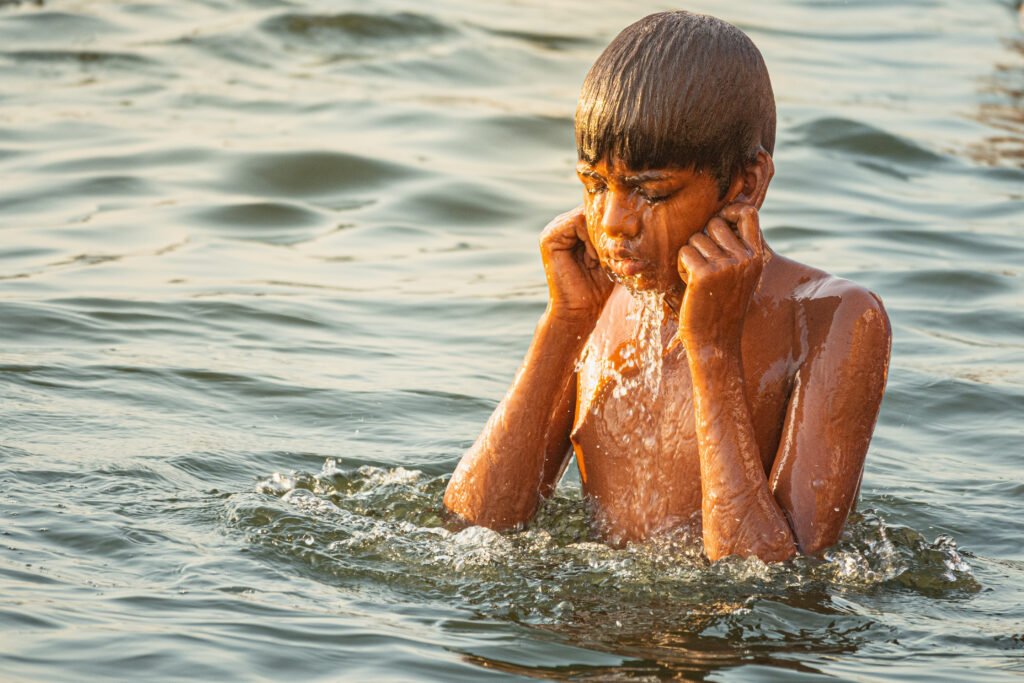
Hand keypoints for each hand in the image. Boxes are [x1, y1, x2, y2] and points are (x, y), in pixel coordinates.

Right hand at [539, 205, 613, 326]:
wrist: (580, 311)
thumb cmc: (598, 286)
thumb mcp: (610, 255)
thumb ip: (613, 235)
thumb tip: (632, 215)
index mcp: (575, 228)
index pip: (597, 211)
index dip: (613, 226)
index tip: (622, 249)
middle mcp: (562, 225)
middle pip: (592, 211)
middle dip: (607, 232)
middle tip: (616, 255)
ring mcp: (553, 230)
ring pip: (586, 215)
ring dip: (600, 237)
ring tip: (603, 260)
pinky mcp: (549, 238)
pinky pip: (577, 222)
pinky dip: (590, 239)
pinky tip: (593, 259)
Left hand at [676, 203, 763, 349]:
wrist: (717, 344)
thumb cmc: (723, 309)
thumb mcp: (741, 276)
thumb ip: (737, 249)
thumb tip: (722, 216)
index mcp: (756, 257)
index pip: (748, 212)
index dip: (730, 210)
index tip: (720, 222)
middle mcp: (745, 258)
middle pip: (715, 223)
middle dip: (702, 239)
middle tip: (704, 264)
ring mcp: (726, 266)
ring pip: (696, 238)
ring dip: (690, 256)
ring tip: (698, 279)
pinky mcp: (705, 275)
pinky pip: (684, 252)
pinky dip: (681, 267)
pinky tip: (690, 285)